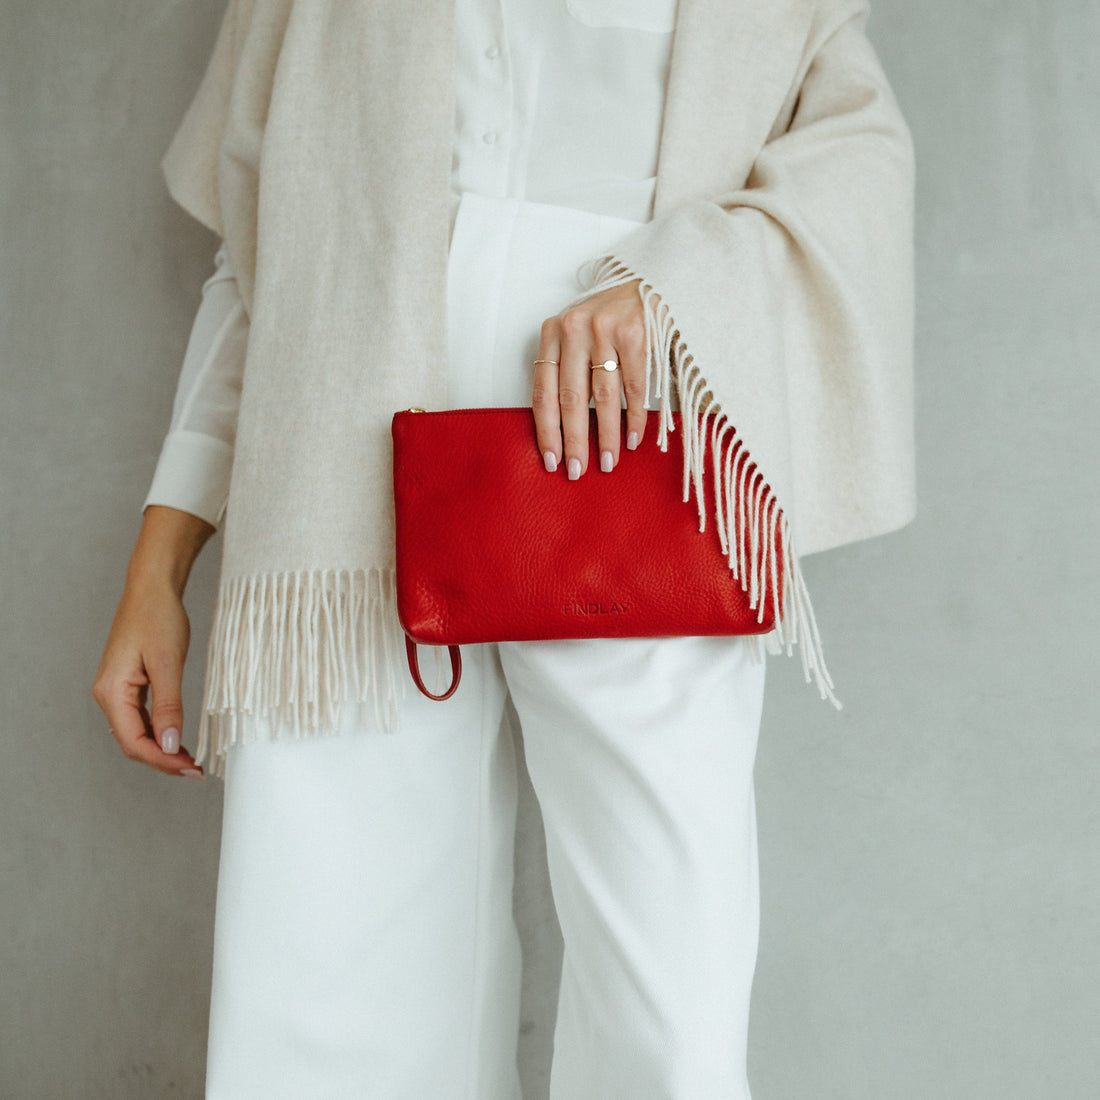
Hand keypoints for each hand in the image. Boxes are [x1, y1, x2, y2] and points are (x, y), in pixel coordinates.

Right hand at [91, 506, 213, 776]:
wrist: (152, 587)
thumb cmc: (159, 617)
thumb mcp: (168, 663)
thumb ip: (168, 706)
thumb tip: (168, 745)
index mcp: (111, 692)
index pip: (133, 742)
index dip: (161, 761)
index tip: (190, 769)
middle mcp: (108, 695)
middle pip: (132, 742)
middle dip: (162, 760)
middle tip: (196, 770)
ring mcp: (117, 690)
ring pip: (137, 733)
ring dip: (162, 749)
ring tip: (191, 760)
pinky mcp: (129, 685)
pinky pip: (141, 719)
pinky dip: (160, 732)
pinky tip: (179, 739)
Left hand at [533, 279, 647, 478]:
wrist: (649, 282)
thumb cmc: (609, 319)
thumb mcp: (577, 337)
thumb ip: (566, 370)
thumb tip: (561, 431)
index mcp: (552, 332)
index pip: (542, 390)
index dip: (546, 429)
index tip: (551, 459)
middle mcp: (574, 329)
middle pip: (570, 398)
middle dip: (574, 441)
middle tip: (576, 471)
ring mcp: (605, 329)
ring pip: (602, 397)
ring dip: (605, 436)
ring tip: (607, 462)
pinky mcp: (635, 334)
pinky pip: (633, 388)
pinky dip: (634, 418)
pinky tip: (633, 439)